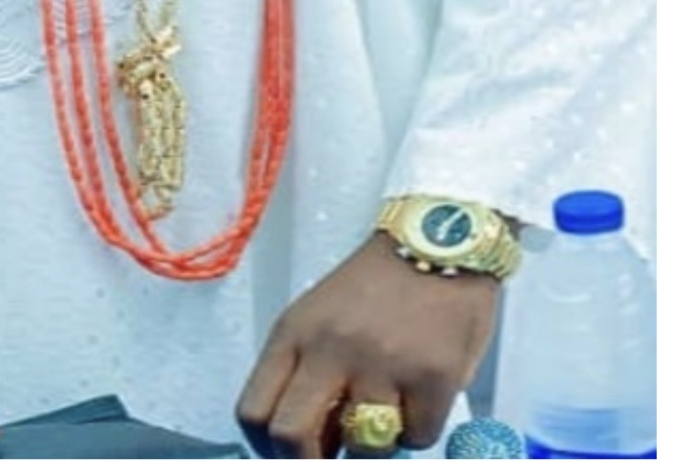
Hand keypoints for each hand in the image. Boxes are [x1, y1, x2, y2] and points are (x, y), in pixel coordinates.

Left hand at [235, 233, 499, 457]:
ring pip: (364, 449)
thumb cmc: (376, 285)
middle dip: (311, 461)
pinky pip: (417, 437)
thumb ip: (304, 370)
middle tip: (333, 456)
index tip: (286, 454)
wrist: (437, 238)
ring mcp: (381, 364)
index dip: (266, 449)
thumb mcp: (319, 316)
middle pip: (291, 438)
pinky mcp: (431, 376)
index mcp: (294, 333)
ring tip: (388, 410)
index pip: (253, 412)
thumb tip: (300, 441)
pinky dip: (419, 426)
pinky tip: (421, 393)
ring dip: (376, 443)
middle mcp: (330, 349)